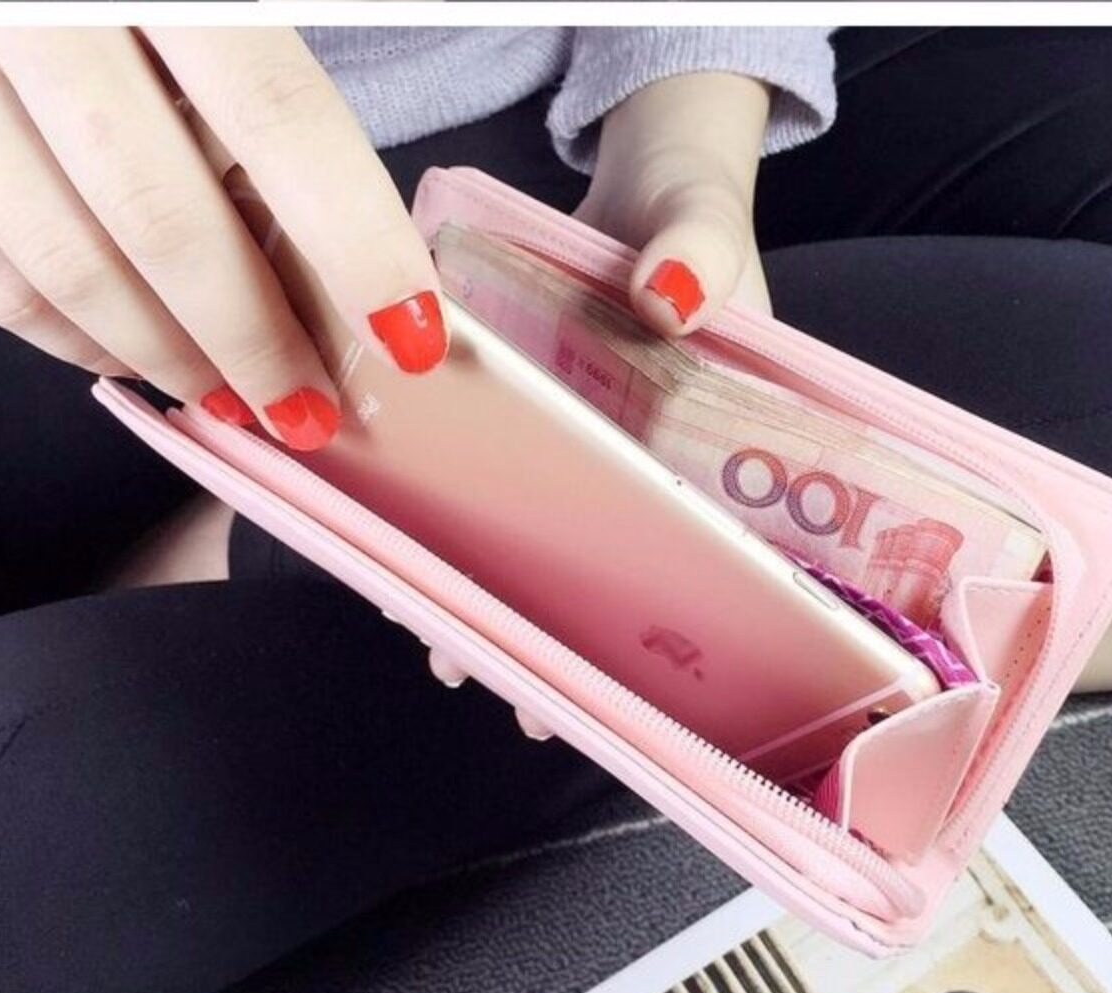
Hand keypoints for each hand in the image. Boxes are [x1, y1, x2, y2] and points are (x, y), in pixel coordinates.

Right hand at [0, 27, 445, 451]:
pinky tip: (139, 358)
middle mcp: (51, 16)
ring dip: (169, 357)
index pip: (278, 115)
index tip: (410, 336)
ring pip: (68, 262)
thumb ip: (272, 103)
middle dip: (253, 338)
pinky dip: (76, 338)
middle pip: (164, 214)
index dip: (353, 239)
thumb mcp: (222, 2)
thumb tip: (355, 265)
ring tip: (235, 402)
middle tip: (311, 410)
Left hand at [431, 72, 777, 739]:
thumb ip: (702, 253)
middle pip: (602, 573)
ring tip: (445, 643)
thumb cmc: (694, 219)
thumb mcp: (707, 229)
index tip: (606, 690)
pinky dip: (445, 513)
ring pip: (536, 542)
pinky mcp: (516, 415)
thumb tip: (671, 292)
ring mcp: (573, 448)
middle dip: (557, 637)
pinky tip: (404, 544)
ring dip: (493, 593)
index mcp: (698, 450)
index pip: (683, 560)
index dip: (646, 631)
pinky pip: (482, 478)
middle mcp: (634, 466)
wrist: (639, 184)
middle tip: (512, 689)